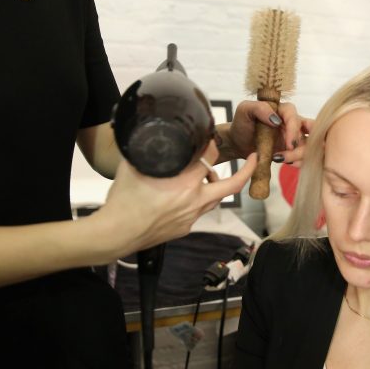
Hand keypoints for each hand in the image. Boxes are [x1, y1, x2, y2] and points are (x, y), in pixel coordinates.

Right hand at [93, 141, 256, 260]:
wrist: (115, 234)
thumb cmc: (122, 201)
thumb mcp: (135, 166)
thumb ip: (149, 150)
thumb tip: (152, 134)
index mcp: (184, 183)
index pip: (210, 157)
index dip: (212, 144)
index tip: (211, 139)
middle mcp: (194, 201)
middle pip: (232, 185)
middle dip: (247, 170)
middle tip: (254, 158)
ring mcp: (192, 217)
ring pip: (217, 198)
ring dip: (219, 185)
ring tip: (209, 175)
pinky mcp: (186, 228)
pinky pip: (200, 210)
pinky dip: (200, 199)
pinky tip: (188, 194)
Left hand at [223, 100, 313, 166]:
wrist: (237, 143)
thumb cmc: (241, 123)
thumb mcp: (245, 110)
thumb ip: (259, 108)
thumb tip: (276, 120)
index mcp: (283, 110)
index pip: (295, 116)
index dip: (294, 130)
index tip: (289, 144)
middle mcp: (292, 123)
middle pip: (310, 131)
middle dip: (306, 143)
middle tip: (291, 151)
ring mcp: (294, 138)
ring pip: (308, 146)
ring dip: (298, 155)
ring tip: (279, 159)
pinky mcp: (292, 151)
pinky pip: (303, 157)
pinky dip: (299, 162)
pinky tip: (287, 163)